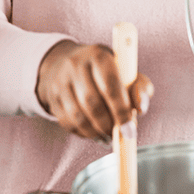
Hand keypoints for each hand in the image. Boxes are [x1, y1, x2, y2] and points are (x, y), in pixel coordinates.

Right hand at [36, 40, 153, 141]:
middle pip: (92, 103)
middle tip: (118, 135)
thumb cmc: (106, 71)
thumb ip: (140, 87)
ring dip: (95, 132)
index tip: (130, 129)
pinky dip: (82, 133)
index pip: (111, 87)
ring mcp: (60, 82)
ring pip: (78, 116)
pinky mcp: (52, 97)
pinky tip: (93, 133)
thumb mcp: (127, 71)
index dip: (121, 111)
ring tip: (107, 137)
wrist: (69, 63)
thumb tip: (140, 108)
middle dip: (108, 124)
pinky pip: (67, 122)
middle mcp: (76, 66)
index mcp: (99, 56)